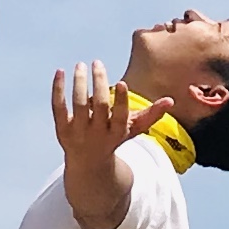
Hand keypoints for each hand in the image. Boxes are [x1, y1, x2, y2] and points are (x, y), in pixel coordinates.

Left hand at [52, 59, 157, 228]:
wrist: (88, 165)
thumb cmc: (114, 139)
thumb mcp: (133, 129)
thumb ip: (152, 115)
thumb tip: (171, 100)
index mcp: (117, 133)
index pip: (119, 117)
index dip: (120, 101)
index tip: (120, 82)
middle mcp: (97, 134)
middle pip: (99, 107)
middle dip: (99, 83)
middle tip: (98, 63)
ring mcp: (78, 133)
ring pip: (77, 104)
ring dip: (79, 82)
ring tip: (80, 65)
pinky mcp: (62, 129)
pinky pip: (58, 107)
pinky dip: (58, 90)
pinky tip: (60, 72)